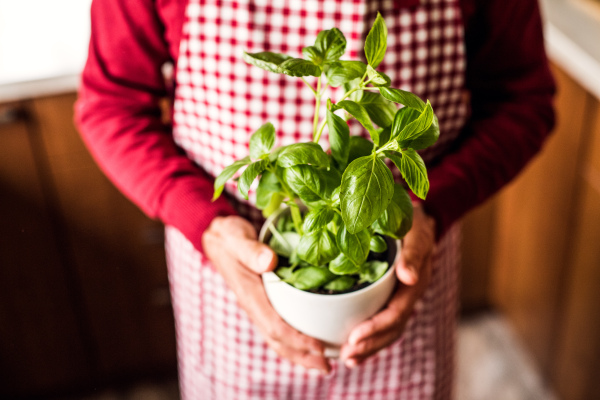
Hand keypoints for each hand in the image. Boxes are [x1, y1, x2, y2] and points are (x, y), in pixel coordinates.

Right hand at [202, 215, 330, 372]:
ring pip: (278, 338)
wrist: (217, 238)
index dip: (297, 340)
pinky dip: (295, 340)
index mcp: (250, 295)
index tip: (319, 347)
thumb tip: (269, 261)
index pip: (275, 326)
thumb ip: (252, 250)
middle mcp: (254, 306)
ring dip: (300, 354)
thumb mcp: (237, 238)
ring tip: (324, 363)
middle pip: (278, 341)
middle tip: (328, 367)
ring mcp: (258, 306)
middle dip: (302, 356)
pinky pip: (279, 327)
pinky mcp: (263, 302)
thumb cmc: (229, 237)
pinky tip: (311, 342)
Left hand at [340, 204, 435, 366]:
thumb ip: (413, 255)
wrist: (420, 222)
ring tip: (347, 358)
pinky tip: (352, 347)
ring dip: (369, 347)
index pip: (395, 313)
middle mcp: (409, 297)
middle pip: (391, 329)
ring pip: (387, 331)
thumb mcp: (416, 234)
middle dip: (369, 344)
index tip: (354, 337)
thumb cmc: (415, 225)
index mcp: (414, 285)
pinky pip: (382, 323)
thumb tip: (409, 278)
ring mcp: (401, 300)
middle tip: (346, 355)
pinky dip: (369, 338)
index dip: (376, 327)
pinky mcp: (391, 299)